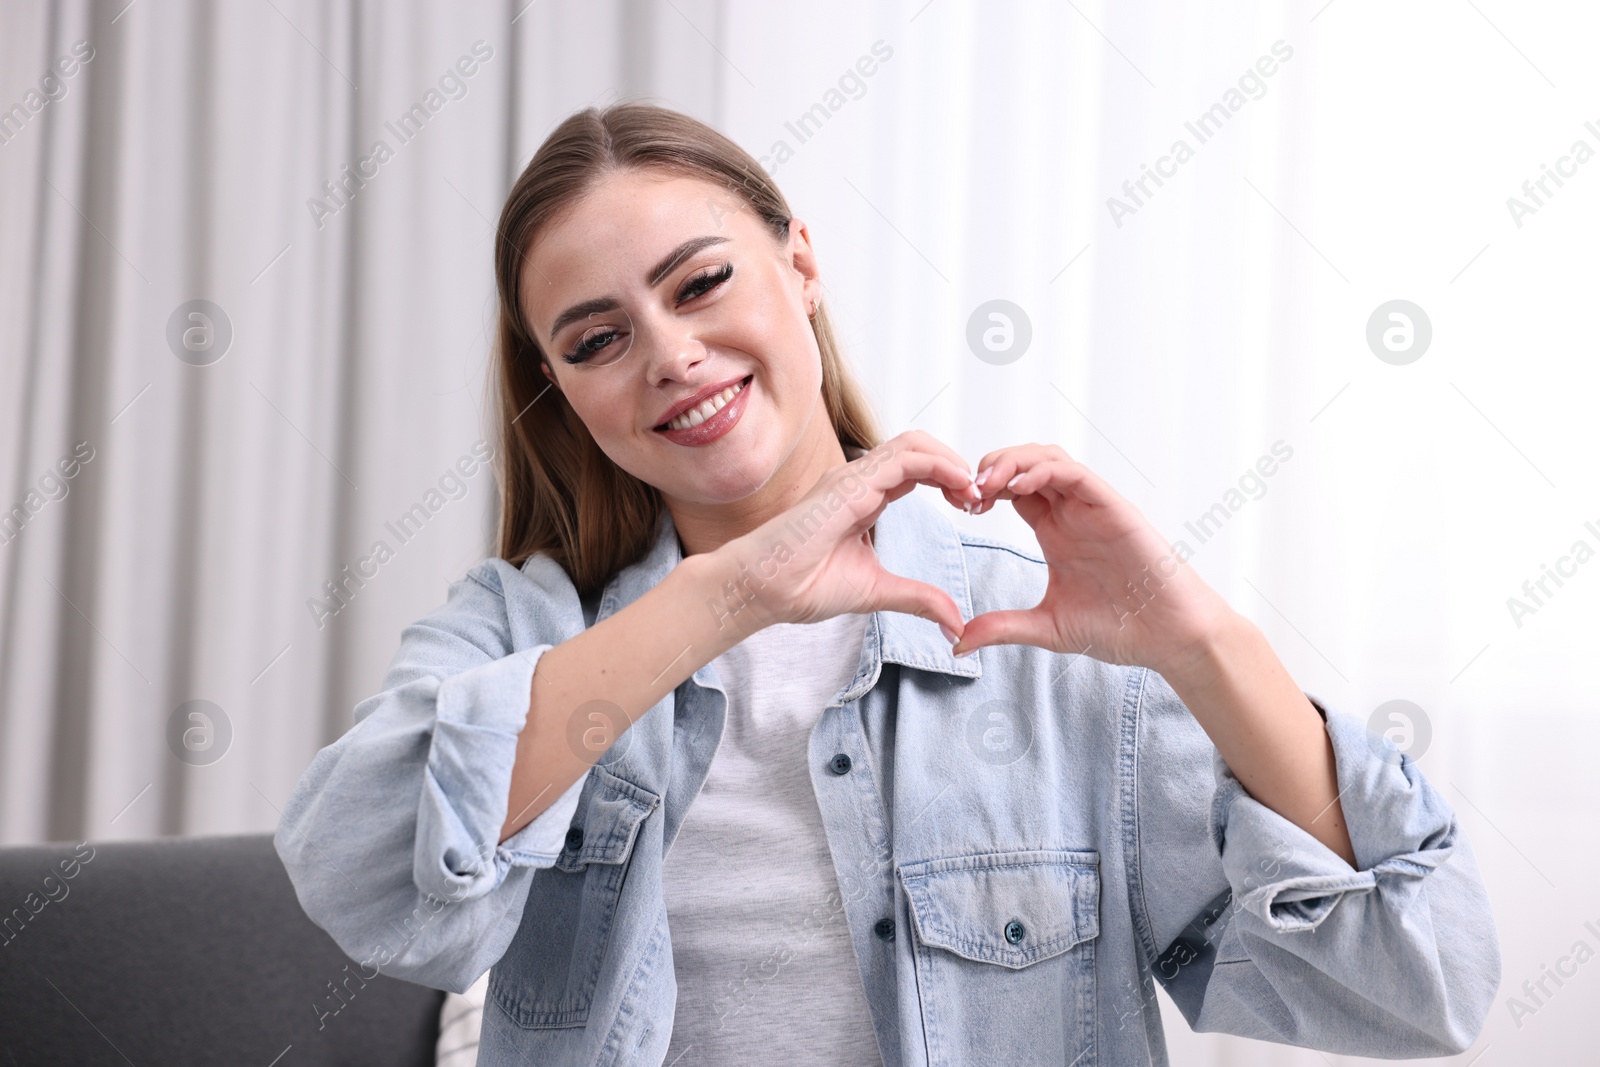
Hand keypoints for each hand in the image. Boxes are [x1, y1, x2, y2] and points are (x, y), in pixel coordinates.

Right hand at [709, 430, 979, 635]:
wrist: (763, 590)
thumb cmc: (802, 586)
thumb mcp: (878, 592)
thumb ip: (918, 599)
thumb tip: (956, 624)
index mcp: (864, 498)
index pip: (916, 471)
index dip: (950, 482)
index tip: (973, 507)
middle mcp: (860, 481)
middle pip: (920, 450)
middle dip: (956, 467)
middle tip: (981, 497)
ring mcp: (853, 477)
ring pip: (915, 445)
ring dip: (952, 462)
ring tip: (974, 490)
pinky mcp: (851, 483)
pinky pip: (905, 458)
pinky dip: (939, 465)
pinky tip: (959, 486)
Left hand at [950, 443, 1234, 672]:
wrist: (1169, 638)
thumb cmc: (1120, 628)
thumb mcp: (1047, 627)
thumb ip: (1002, 628)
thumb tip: (957, 643)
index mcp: (1055, 532)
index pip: (1012, 491)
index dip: (981, 491)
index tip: (959, 507)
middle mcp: (1071, 512)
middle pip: (1024, 465)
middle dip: (989, 468)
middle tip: (963, 490)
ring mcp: (1092, 507)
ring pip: (1047, 459)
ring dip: (1011, 462)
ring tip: (983, 482)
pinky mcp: (1114, 507)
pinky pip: (1075, 474)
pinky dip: (1043, 471)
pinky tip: (1017, 485)